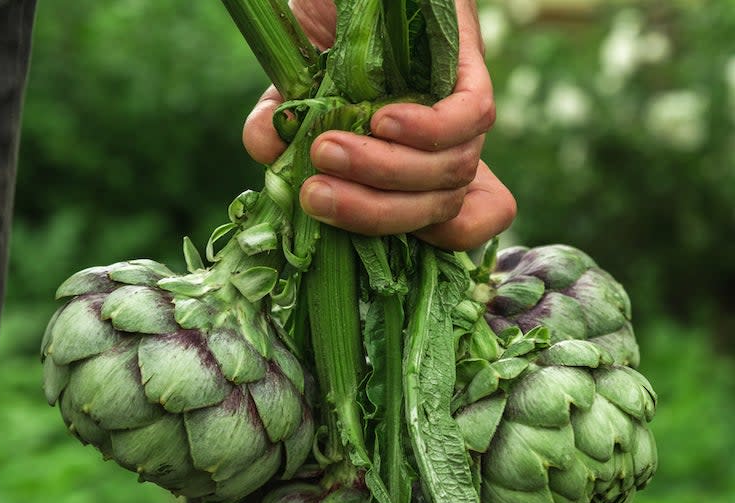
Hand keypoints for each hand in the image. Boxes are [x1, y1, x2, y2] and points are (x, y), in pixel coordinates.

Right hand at [242, 0, 516, 251]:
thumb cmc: (328, 24)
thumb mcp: (294, 84)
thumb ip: (280, 123)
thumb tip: (264, 151)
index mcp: (420, 163)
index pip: (461, 224)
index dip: (436, 244)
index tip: (377, 246)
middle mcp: (449, 145)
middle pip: (441, 211)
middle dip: (374, 215)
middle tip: (313, 193)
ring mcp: (463, 108)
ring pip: (451, 171)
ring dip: (382, 171)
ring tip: (325, 147)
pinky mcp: (469, 66)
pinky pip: (470, 118)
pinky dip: (423, 131)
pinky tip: (379, 118)